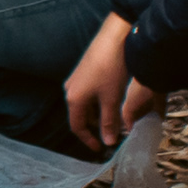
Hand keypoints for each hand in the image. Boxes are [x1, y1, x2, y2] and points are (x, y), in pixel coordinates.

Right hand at [64, 11, 140, 152]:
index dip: (88, 140)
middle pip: (81, 116)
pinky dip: (100, 103)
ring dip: (99, 114)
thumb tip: (108, 142)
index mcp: (74, 99)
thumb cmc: (111, 70)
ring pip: (86, 105)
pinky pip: (89, 94)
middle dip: (96, 127)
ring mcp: (77, 79)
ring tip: (117, 119)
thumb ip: (109, 122)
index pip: (77, 127)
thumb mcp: (112, 99)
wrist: (113, 38)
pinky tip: (114, 101)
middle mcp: (70, 90)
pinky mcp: (84, 71)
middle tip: (113, 134)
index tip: (101, 149)